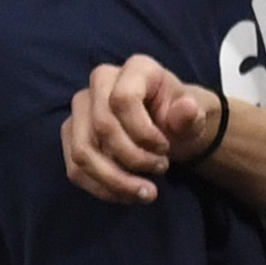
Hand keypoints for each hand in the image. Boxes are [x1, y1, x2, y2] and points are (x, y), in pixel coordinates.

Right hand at [63, 53, 220, 203]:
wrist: (169, 130)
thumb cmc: (180, 119)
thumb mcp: (194, 117)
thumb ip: (190, 116)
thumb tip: (186, 108)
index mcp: (135, 69)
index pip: (122, 99)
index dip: (143, 132)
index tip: (165, 149)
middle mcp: (99, 82)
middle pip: (101, 127)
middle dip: (132, 158)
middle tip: (161, 169)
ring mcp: (81, 108)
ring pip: (82, 151)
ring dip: (115, 180)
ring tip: (145, 192)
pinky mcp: (71, 133)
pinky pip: (75, 167)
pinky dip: (101, 187)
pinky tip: (125, 194)